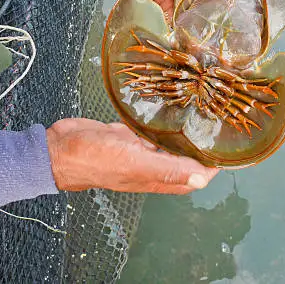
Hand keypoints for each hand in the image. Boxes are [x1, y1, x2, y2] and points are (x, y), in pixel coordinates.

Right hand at [46, 118, 219, 194]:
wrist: (59, 148)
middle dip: (199, 146)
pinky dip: (157, 119)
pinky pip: (147, 128)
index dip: (210, 167)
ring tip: (198, 112)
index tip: (226, 148)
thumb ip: (168, 170)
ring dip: (180, 132)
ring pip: (165, 142)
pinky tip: (166, 105)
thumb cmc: (95, 158)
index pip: (191, 177)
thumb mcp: (135, 163)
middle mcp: (149, 165)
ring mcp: (136, 150)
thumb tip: (201, 180)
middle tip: (215, 124)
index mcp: (154, 176)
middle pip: (182, 159)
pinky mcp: (124, 135)